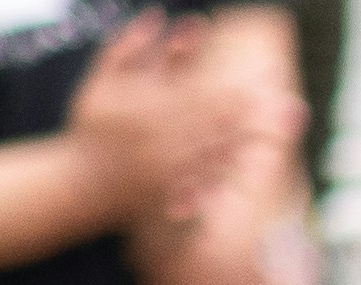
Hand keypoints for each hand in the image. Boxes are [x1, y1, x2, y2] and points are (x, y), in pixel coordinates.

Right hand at [67, 17, 281, 228]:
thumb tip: (157, 13)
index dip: (228, 93)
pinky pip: (207, 177)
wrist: (82, 179)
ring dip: (245, 141)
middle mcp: (157, 139)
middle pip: (213, 124)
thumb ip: (129, 46)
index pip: (195, 97)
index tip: (253, 86)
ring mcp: (165, 167)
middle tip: (278, 107)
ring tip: (271, 131)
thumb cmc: (91, 124)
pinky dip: (229, 166)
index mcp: (142, 109)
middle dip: (246, 116)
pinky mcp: (172, 190)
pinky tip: (248, 158)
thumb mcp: (102, 79)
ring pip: (214, 151)